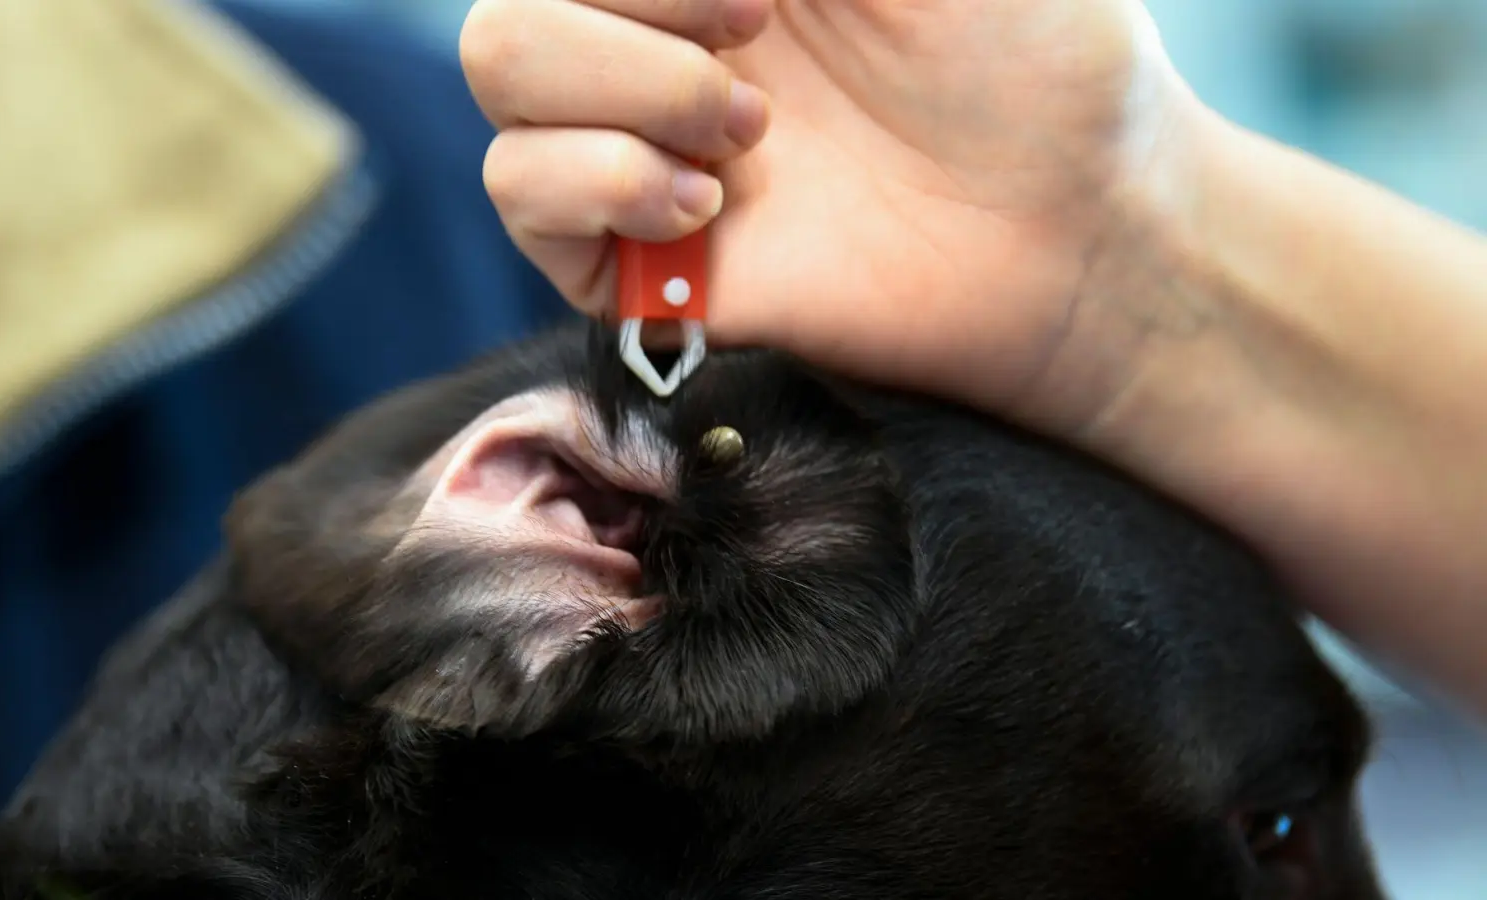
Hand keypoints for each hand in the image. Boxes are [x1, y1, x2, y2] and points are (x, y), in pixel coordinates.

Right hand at [460, 0, 1200, 436]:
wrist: (1072, 230)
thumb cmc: (1031, 55)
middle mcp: (658, 35)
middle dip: (631, 4)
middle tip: (758, 34)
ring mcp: (637, 140)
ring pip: (497, 70)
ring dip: (618, 83)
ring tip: (746, 135)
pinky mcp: (635, 259)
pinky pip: (520, 190)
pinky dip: (596, 177)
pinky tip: (705, 205)